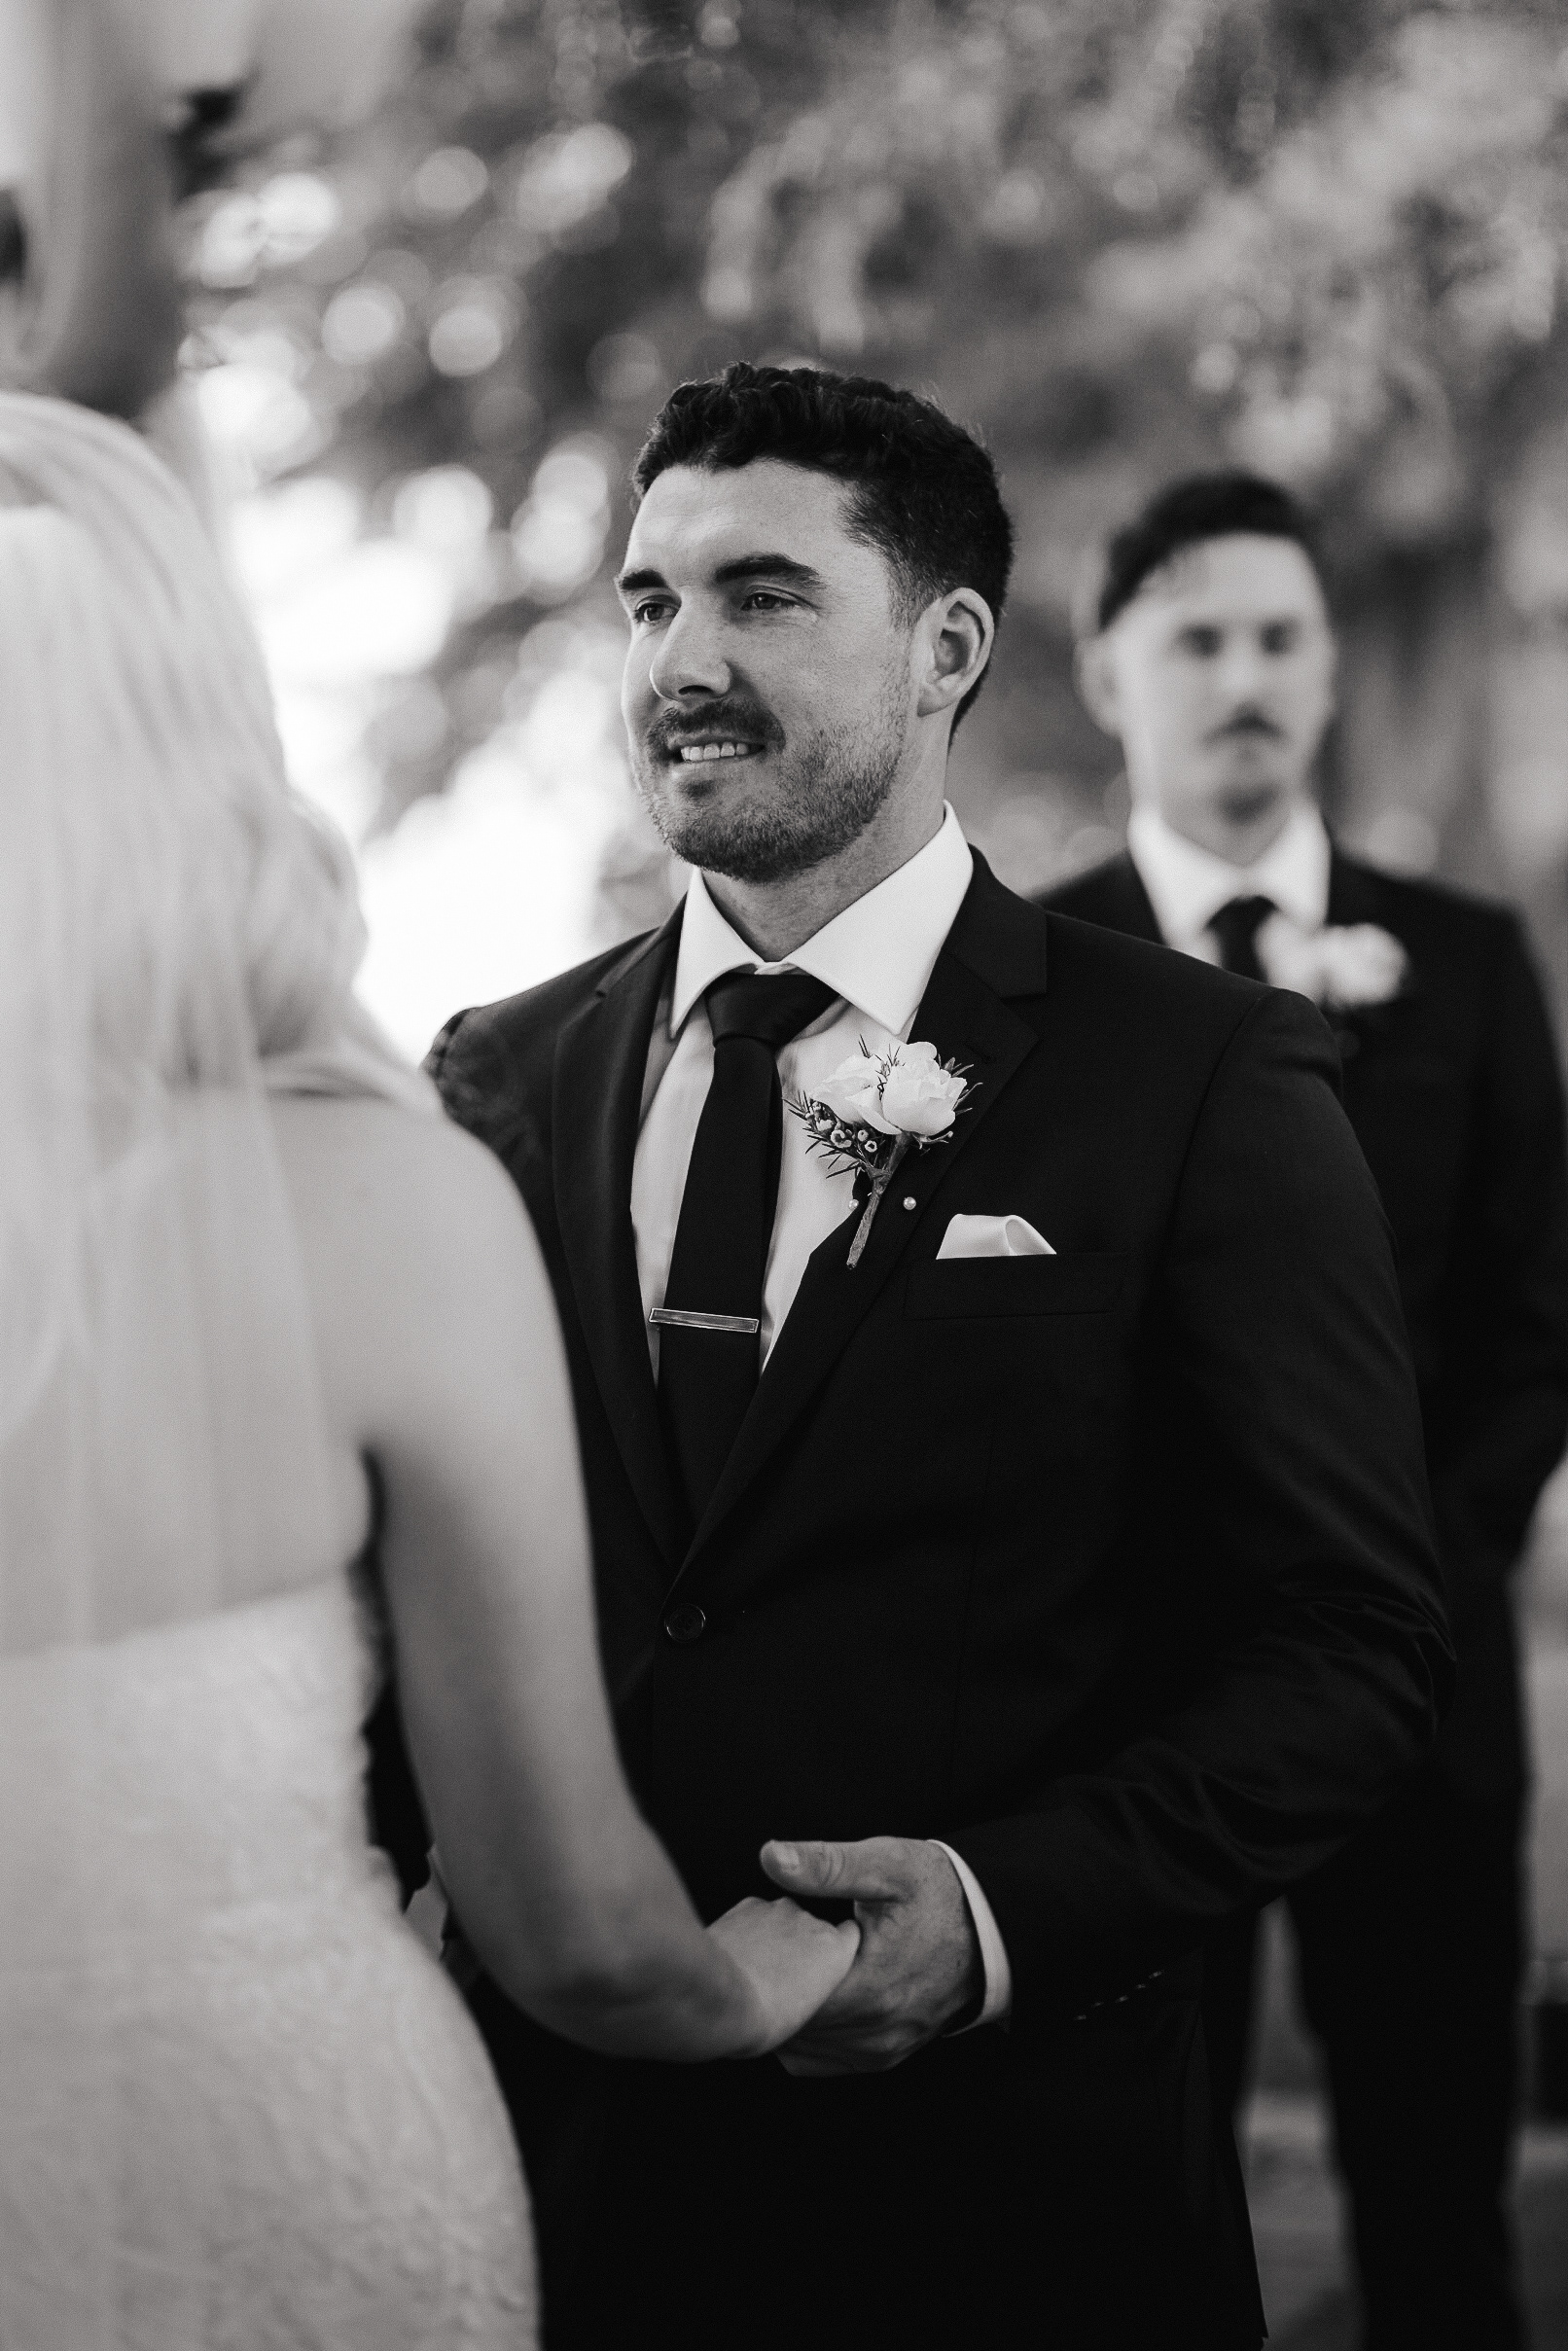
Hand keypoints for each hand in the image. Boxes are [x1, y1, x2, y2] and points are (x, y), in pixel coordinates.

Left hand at [705, 1896, 860, 2055]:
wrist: (722, 1999)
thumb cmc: (764, 2018)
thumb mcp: (804, 2012)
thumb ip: (812, 1983)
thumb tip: (799, 1982)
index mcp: (836, 1951)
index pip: (849, 1934)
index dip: (834, 1947)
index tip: (822, 1961)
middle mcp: (812, 1922)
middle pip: (811, 1927)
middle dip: (798, 1943)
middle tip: (778, 1973)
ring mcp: (780, 1910)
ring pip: (781, 1918)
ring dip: (772, 1934)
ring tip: (753, 1966)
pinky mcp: (750, 1904)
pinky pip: (754, 1914)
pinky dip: (747, 1928)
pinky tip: (736, 1952)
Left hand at [759, 1836, 982, 2075]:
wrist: (992, 1927)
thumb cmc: (938, 1892)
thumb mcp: (887, 1865)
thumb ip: (828, 1864)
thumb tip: (772, 1857)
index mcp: (870, 1988)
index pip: (787, 1999)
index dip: (762, 1971)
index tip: (756, 1941)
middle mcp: (876, 2032)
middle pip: (792, 2027)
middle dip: (771, 1992)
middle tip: (762, 1952)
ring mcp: (882, 2050)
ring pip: (805, 2048)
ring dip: (788, 2014)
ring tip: (783, 1972)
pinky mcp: (886, 2056)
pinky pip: (826, 2059)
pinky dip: (808, 2033)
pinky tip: (806, 1995)